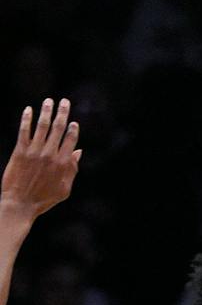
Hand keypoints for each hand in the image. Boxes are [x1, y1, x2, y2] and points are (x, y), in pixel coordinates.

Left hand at [2, 98, 80, 220]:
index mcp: (63, 164)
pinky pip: (24, 131)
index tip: (73, 122)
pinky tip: (28, 110)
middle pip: (58, 129)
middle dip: (62, 113)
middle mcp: (50, 155)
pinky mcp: (20, 151)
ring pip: (42, 127)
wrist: (21, 203)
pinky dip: (26, 119)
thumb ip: (72, 170)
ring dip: (46, 112)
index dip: (72, 129)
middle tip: (64, 102)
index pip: (70, 140)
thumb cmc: (44, 199)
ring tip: (49, 101)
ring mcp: (34, 152)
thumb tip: (78, 152)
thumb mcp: (65, 189)